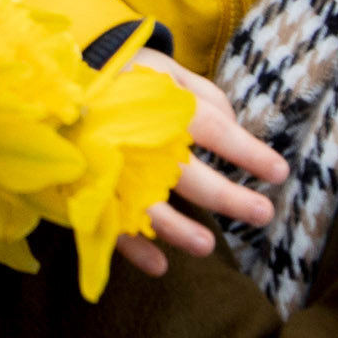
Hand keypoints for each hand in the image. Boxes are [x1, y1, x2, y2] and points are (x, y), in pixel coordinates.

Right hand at [109, 52, 286, 277]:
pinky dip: (132, 248)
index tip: (279, 173)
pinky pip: (109, 222)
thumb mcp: (166, 70)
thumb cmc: (125, 75)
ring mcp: (109, 166)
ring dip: (178, 230)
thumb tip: (235, 126)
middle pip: (186, 173)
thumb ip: (204, 95)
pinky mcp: (87, 185)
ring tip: (208, 248)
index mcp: (160, 104)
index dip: (247, 152)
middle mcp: (136, 138)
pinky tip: (159, 267)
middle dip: (226, 197)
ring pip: (147, 206)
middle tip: (263, 215)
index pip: (213, 130)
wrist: (58, 77)